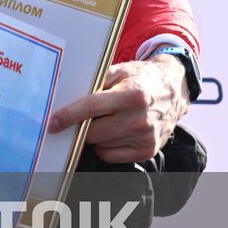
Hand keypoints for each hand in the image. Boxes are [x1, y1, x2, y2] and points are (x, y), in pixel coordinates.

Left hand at [47, 55, 189, 162]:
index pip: (93, 107)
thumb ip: (95, 82)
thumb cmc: (141, 78)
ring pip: (100, 144)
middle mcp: (141, 118)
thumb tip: (66, 96)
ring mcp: (145, 137)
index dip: (69, 116)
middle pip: (94, 131)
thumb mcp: (119, 71)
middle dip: (81, 126)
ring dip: (95, 135)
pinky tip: (113, 132)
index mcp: (133, 94)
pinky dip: (105, 146)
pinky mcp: (147, 151)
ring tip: (106, 120)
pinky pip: (110, 156)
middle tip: (81, 118)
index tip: (53, 123)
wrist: (174, 89)